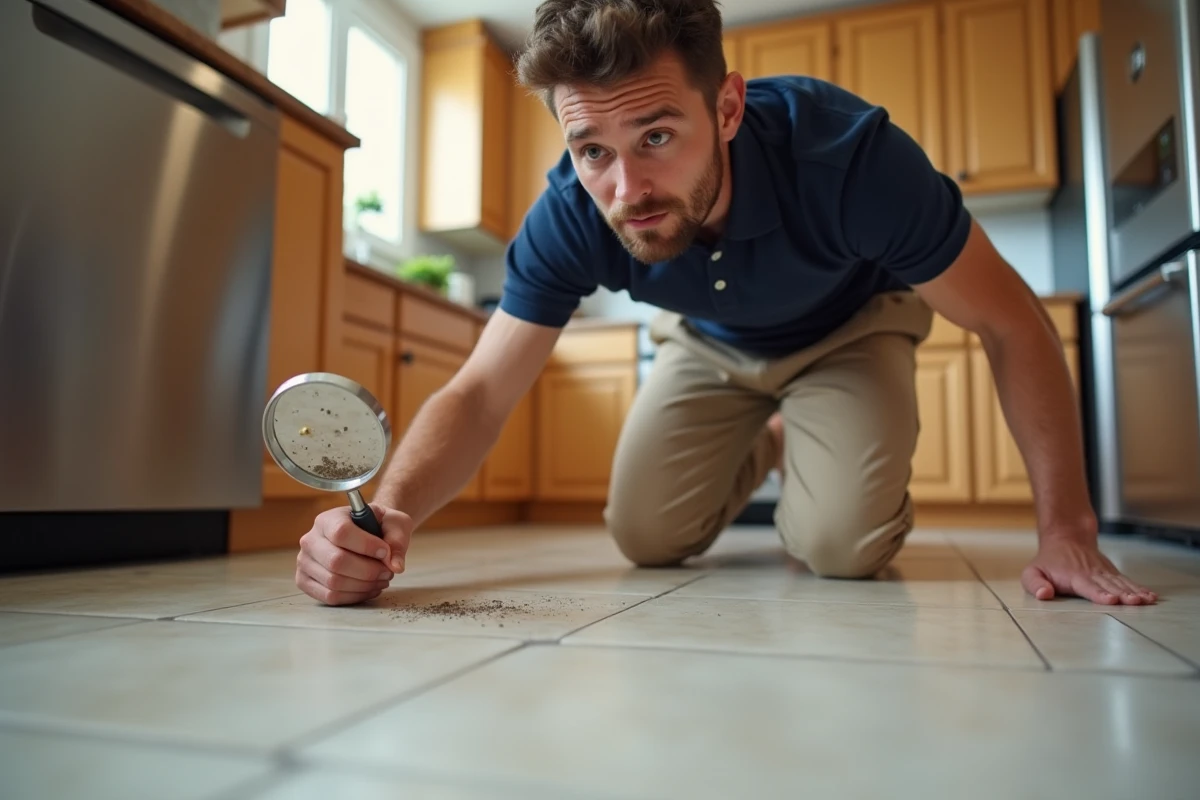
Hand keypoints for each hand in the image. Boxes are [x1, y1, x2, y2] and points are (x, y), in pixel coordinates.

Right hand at [296, 503, 413, 605]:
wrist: (367, 534)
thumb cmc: (379, 527)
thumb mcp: (394, 524)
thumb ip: (396, 540)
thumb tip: (395, 566)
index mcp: (328, 519)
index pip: (341, 533)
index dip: (366, 545)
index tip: (385, 551)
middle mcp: (310, 540)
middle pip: (336, 561)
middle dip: (369, 571)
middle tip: (388, 571)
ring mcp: (305, 562)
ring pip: (334, 582)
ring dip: (364, 585)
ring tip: (382, 579)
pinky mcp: (305, 581)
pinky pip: (330, 596)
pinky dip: (355, 596)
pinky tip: (369, 588)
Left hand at [1022, 537, 1157, 604]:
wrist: (1066, 538)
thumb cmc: (1048, 562)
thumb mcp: (1032, 572)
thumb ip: (1035, 584)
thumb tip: (1043, 594)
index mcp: (1073, 576)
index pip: (1088, 586)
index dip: (1099, 593)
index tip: (1110, 600)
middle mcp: (1092, 574)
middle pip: (1109, 586)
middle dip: (1123, 595)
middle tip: (1135, 603)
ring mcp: (1104, 573)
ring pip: (1121, 583)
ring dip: (1134, 592)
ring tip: (1146, 600)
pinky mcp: (1112, 573)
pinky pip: (1127, 581)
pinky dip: (1139, 588)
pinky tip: (1151, 596)